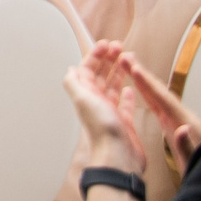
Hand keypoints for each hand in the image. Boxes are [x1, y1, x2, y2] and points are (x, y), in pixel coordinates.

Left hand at [64, 53, 143, 172]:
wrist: (118, 156)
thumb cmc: (102, 128)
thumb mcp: (83, 100)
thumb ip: (74, 83)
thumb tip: (70, 69)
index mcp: (86, 94)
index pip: (88, 69)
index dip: (96, 56)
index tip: (107, 44)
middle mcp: (97, 101)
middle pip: (102, 75)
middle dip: (109, 60)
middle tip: (120, 47)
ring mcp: (111, 111)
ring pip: (113, 87)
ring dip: (119, 73)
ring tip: (127, 60)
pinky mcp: (124, 122)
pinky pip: (125, 104)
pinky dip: (127, 94)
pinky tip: (130, 88)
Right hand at [107, 43, 200, 171]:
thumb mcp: (192, 161)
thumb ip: (186, 145)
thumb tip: (182, 129)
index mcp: (186, 124)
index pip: (164, 100)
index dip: (148, 84)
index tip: (134, 69)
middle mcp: (184, 118)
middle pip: (160, 92)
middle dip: (143, 75)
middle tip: (126, 58)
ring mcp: (181, 120)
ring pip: (159, 96)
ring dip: (144, 81)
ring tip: (129, 66)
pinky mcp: (177, 125)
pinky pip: (160, 105)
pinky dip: (149, 94)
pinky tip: (141, 89)